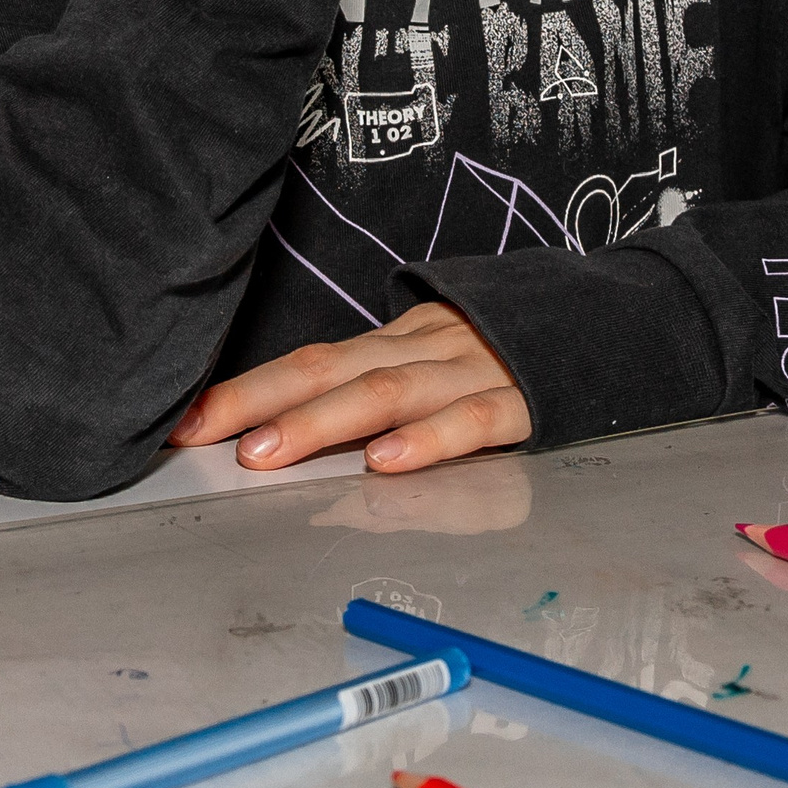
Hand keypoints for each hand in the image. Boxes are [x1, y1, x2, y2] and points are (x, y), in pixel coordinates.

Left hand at [167, 300, 531, 474]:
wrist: (605, 323)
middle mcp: (424, 348)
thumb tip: (282, 433)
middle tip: (204, 436)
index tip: (182, 424)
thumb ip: (370, 391)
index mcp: (397, 341)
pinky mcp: (524, 400)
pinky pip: (472, 419)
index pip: (307, 361)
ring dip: (322, 423)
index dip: (243, 390)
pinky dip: (427, 440)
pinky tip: (388, 463)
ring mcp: (473, 370)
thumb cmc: (500, 357)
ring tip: (268, 453)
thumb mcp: (430, 363)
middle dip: (260, 402)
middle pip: (330, 368)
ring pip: (388, 391)